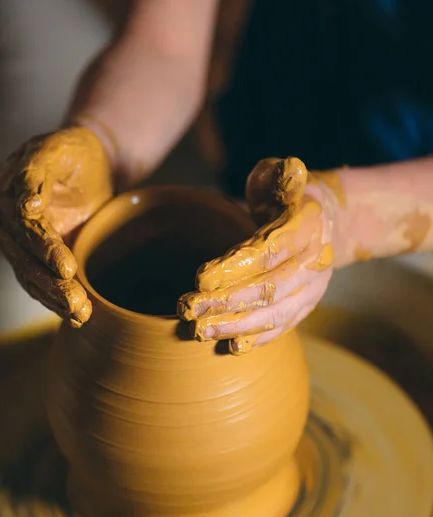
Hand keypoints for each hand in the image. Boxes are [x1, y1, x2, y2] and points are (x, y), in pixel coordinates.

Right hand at [0, 127, 111, 326]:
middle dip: (52, 285)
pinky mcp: (39, 259)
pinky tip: (79, 317)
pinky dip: (59, 302)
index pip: (25, 230)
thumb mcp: (55, 149)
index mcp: (5, 198)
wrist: (88, 164)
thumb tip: (26, 207)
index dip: (45, 249)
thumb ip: (36, 173)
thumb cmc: (72, 152)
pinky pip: (44, 284)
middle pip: (27, 262)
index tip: (67, 267)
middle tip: (77, 302)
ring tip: (81, 314)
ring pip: (34, 279)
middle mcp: (7, 227)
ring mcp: (22, 247)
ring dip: (57, 300)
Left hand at [178, 157, 340, 353]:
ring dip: (236, 325)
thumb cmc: (288, 196)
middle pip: (269, 288)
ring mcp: (313, 288)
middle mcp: (315, 261)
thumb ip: (281, 174)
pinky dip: (257, 338)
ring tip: (199, 331)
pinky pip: (283, 326)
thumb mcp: (283, 176)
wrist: (328, 223)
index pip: (269, 251)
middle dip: (226, 302)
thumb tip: (291, 169)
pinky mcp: (306, 306)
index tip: (199, 278)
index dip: (235, 267)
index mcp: (307, 225)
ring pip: (275, 313)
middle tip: (188, 308)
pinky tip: (230, 347)